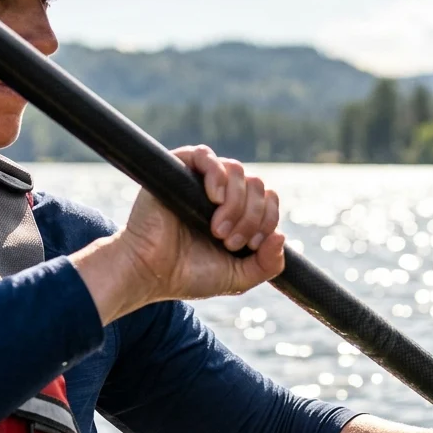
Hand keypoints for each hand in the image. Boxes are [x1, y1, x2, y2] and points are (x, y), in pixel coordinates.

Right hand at [73, 145, 284, 323]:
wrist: (150, 273)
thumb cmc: (189, 275)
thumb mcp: (239, 278)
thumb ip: (267, 265)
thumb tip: (281, 236)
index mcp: (239, 215)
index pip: (270, 201)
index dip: (268, 221)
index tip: (249, 246)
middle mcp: (223, 196)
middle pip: (258, 185)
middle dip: (252, 218)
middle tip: (228, 241)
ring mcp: (201, 182)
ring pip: (239, 171)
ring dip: (236, 204)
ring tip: (217, 229)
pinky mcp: (178, 171)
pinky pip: (206, 155)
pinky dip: (217, 175)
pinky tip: (214, 198)